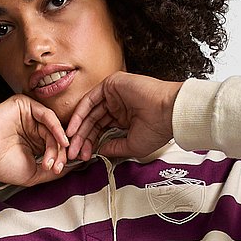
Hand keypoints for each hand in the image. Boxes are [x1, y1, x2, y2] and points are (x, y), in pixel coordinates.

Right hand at [0, 94, 70, 186]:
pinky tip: (60, 141)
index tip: (59, 170)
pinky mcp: (23, 104)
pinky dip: (56, 128)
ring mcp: (28, 116)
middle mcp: (32, 128)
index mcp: (33, 142)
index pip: (54, 146)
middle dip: (60, 153)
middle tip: (55, 167)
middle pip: (56, 137)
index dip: (61, 158)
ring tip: (50, 160)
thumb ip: (53, 169)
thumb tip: (74, 167)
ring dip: (56, 145)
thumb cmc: (1, 165)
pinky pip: (47, 114)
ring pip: (53, 127)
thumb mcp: (34, 173)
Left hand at [65, 71, 183, 160]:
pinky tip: (74, 128)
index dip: (90, 144)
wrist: (168, 113)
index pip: (101, 130)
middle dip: (82, 139)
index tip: (82, 157)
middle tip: (73, 153)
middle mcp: (118, 105)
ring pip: (89, 112)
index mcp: (124, 118)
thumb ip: (113, 147)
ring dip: (78, 129)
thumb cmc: (157, 129)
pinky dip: (80, 114)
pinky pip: (90, 99)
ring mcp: (114, 94)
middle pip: (93, 122)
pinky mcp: (112, 84)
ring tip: (72, 144)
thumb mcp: (131, 145)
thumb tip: (98, 151)